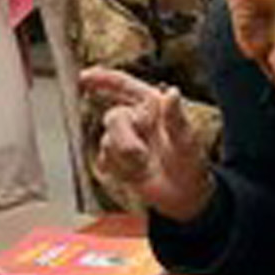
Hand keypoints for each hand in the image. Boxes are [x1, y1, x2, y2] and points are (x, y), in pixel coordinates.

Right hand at [79, 68, 213, 221]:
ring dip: (125, 158)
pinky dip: (119, 169)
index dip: (102, 78)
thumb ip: (176, 117)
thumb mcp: (187, 141)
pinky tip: (135, 174)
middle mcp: (135, 119)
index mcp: (152, 105)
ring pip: (107, 141)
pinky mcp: (115, 160)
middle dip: (124, 138)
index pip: (124, 85)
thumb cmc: (190, 164)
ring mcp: (124, 139)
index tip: (84, 78)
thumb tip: (173, 92)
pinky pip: (104, 159)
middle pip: (113, 117)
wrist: (183, 197)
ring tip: (145, 167)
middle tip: (142, 156)